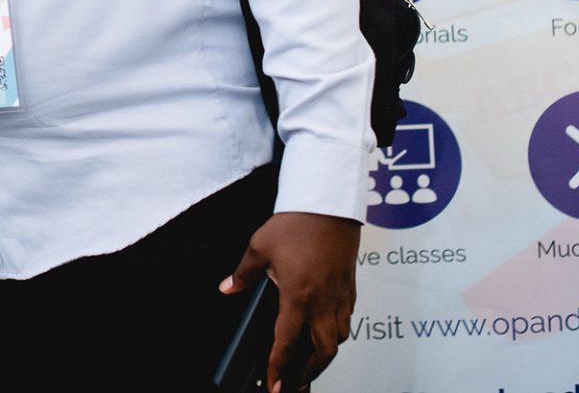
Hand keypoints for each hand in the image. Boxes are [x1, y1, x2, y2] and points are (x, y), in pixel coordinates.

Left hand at [220, 211, 359, 392]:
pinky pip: (348, 317)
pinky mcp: (350, 285)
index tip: (275, 386)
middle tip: (297, 380)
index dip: (279, 368)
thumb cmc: (297, 222)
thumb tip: (227, 287)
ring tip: (313, 360)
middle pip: (324, 350)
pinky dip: (339, 329)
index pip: (287, 342)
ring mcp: (340, 294)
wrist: (328, 203)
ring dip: (327, 352)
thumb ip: (243, 273)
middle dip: (311, 370)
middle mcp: (323, 301)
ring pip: (340, 337)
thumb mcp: (259, 247)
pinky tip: (329, 328)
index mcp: (298, 296)